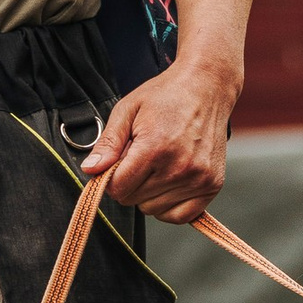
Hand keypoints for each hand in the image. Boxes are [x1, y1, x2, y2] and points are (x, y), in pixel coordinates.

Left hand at [81, 51, 240, 224]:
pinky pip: (180, 216)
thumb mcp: (128, 110)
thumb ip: (108, 143)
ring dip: (148, 194)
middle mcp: (179, 167)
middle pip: (134, 200)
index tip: (118, 162)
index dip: (111, 177)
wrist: (207, 86)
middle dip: (129, 183)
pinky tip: (169, 182)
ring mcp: (199, 178)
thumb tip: (90, 170)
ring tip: (158, 165)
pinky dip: (169, 205)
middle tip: (141, 158)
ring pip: (154, 210)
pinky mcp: (212, 185)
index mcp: (155, 148)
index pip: (118, 188)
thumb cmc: (165, 96)